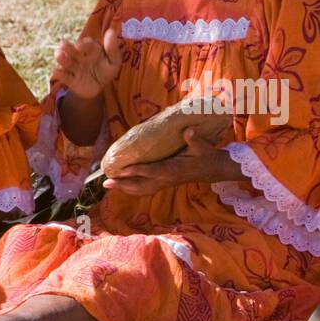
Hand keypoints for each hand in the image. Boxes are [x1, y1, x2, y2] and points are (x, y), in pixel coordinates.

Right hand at [51, 28, 121, 99]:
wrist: (99, 87)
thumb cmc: (107, 70)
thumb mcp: (114, 61)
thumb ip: (112, 48)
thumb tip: (111, 31)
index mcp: (91, 49)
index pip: (87, 44)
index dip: (83, 44)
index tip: (80, 46)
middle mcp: (79, 56)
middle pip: (72, 49)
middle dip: (67, 47)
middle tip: (63, 45)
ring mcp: (73, 67)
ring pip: (65, 61)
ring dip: (61, 58)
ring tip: (58, 55)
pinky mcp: (69, 79)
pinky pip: (62, 76)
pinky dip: (58, 73)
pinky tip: (56, 72)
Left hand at [103, 128, 235, 196]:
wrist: (213, 170)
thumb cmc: (206, 156)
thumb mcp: (203, 147)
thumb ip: (194, 140)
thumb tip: (188, 131)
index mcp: (173, 170)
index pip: (152, 171)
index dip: (137, 171)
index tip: (122, 170)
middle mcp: (166, 179)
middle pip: (141, 185)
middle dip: (123, 184)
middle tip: (106, 182)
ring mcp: (165, 183)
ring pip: (141, 189)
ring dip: (125, 188)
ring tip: (109, 184)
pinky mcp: (164, 183)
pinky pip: (145, 189)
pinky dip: (133, 189)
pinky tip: (123, 186)